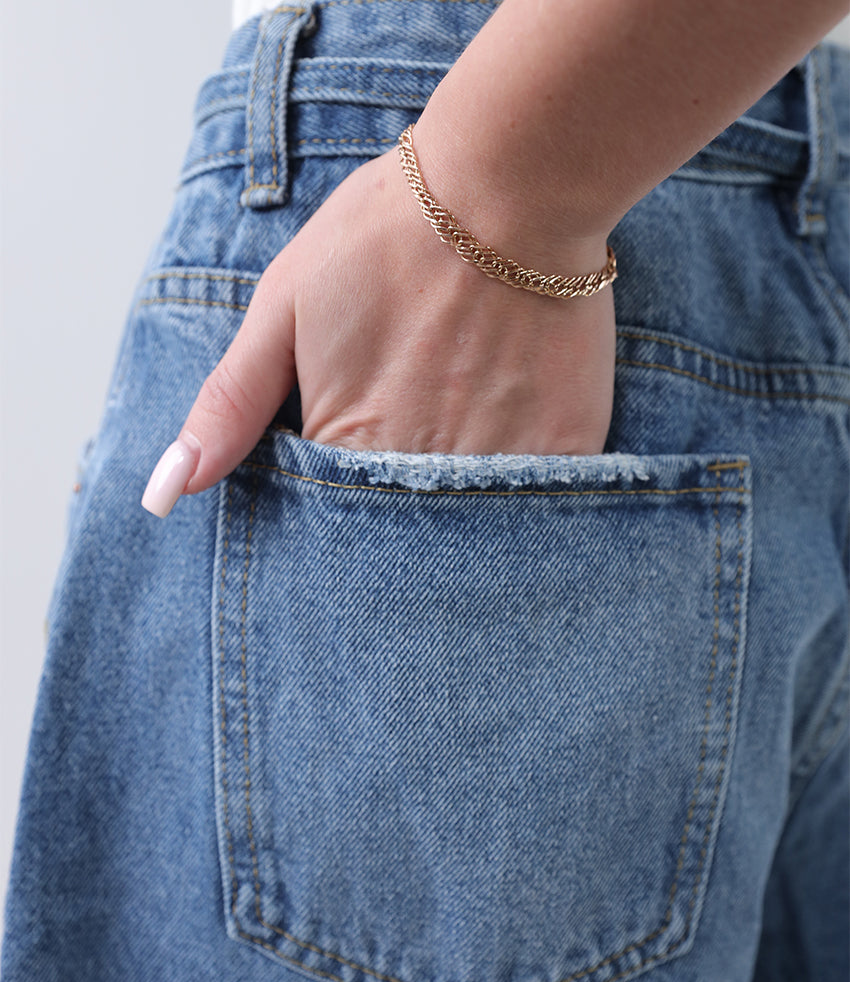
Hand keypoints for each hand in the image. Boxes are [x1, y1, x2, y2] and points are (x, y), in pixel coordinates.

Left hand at [141, 145, 615, 516]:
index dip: (331, 489)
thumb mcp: (282, 307)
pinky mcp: (564, 448)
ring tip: (460, 415)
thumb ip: (229, 405)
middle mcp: (420, 469)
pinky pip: (534, 496)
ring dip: (453, 498)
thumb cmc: (386, 233)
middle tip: (413, 416)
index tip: (351, 437)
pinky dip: (519, 480)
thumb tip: (168, 492)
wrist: (508, 185)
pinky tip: (511, 420)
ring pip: (463, 520)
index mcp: (346, 443)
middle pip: (395, 528)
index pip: (325, 516)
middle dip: (390, 498)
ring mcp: (498, 464)